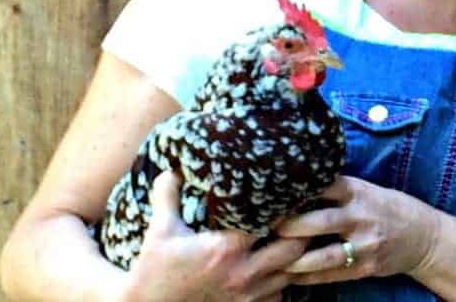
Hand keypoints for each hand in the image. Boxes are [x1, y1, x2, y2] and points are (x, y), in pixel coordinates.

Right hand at [121, 171, 308, 301]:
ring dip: (294, 257)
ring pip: (291, 274)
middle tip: (300, 215)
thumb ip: (167, 196)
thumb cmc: (154, 269)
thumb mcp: (159, 230)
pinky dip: (282, 281)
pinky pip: (279, 295)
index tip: (291, 194)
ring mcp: (247, 296)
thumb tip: (170, 168)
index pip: (272, 223)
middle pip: (294, 249)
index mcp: (226, 249)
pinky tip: (276, 266)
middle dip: (301, 232)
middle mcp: (243, 274)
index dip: (285, 208)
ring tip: (294, 237)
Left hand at [277, 176, 439, 284]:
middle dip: (289, 226)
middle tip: (265, 228)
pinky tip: (291, 277)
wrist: (424, 237)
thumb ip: (338, 189)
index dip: (297, 191)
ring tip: (273, 259)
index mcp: (359, 192)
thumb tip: (299, 185)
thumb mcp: (368, 190)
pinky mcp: (366, 267)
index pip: (323, 186)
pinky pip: (332, 275)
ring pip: (323, 254)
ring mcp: (365, 244)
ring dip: (295, 259)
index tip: (272, 194)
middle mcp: (361, 216)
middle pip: (319, 221)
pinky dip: (309, 278)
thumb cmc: (389, 208)